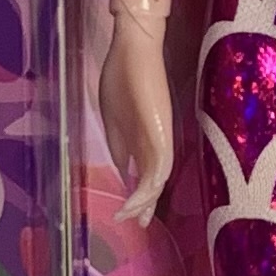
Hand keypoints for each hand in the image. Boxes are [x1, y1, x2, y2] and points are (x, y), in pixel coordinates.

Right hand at [99, 6, 175, 226]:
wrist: (133, 52)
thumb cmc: (122, 78)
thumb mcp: (114, 119)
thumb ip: (120, 145)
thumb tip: (122, 169)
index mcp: (145, 139)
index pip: (145, 174)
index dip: (139, 196)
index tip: (128, 214)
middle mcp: (156, 143)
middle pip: (155, 182)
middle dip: (144, 205)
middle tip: (134, 223)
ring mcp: (160, 139)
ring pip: (157, 180)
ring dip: (143, 200)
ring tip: (129, 215)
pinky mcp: (161, 134)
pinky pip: (158, 169)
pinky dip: (146, 187)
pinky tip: (135, 200)